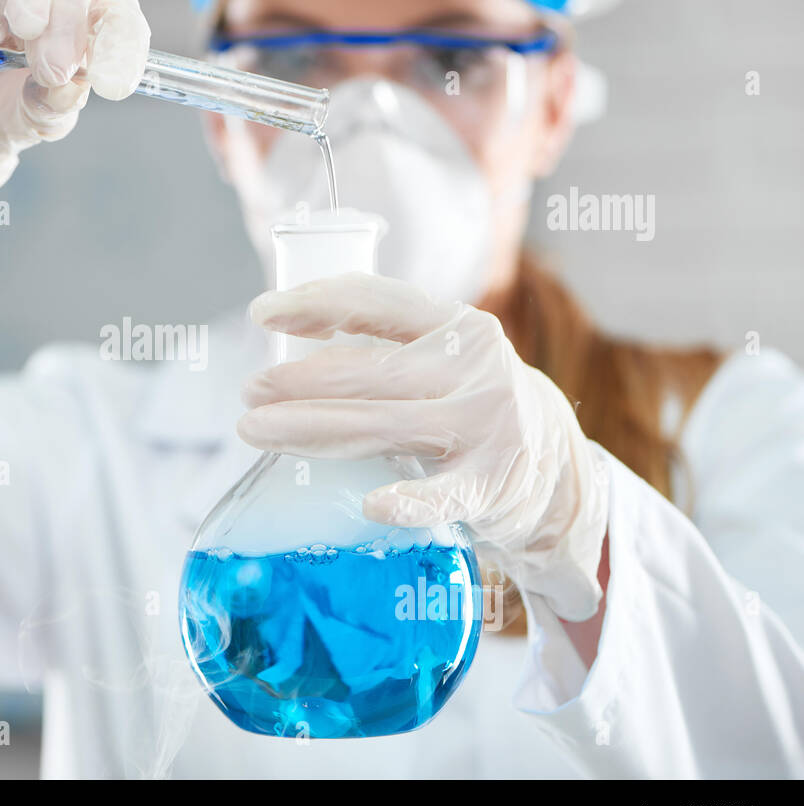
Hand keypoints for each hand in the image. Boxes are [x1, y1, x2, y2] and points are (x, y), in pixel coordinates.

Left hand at [238, 272, 609, 621]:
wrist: (557, 471)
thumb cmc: (472, 406)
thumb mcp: (445, 360)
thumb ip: (387, 349)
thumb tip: (288, 348)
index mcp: (456, 325)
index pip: (378, 301)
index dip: (316, 301)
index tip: (264, 313)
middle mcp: (473, 367)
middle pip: (368, 371)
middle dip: (298, 381)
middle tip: (248, 392)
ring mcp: (486, 426)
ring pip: (383, 426)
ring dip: (311, 429)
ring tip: (257, 431)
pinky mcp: (493, 484)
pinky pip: (443, 494)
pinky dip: (408, 501)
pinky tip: (371, 503)